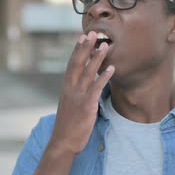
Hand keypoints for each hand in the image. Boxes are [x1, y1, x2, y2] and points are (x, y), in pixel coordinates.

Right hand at [48, 31, 113, 154]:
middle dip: (86, 47)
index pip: (71, 64)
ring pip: (88, 72)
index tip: (82, 37)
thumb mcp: (69, 104)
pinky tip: (111, 69)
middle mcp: (70, 88)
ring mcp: (78, 96)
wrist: (63, 141)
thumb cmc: (68, 124)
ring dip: (97, 58)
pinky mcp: (86, 106)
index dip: (77, 49)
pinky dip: (104, 77)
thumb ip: (75, 92)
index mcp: (66, 87)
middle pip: (78, 63)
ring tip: (106, 46)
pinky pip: (96, 88)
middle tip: (93, 33)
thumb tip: (83, 84)